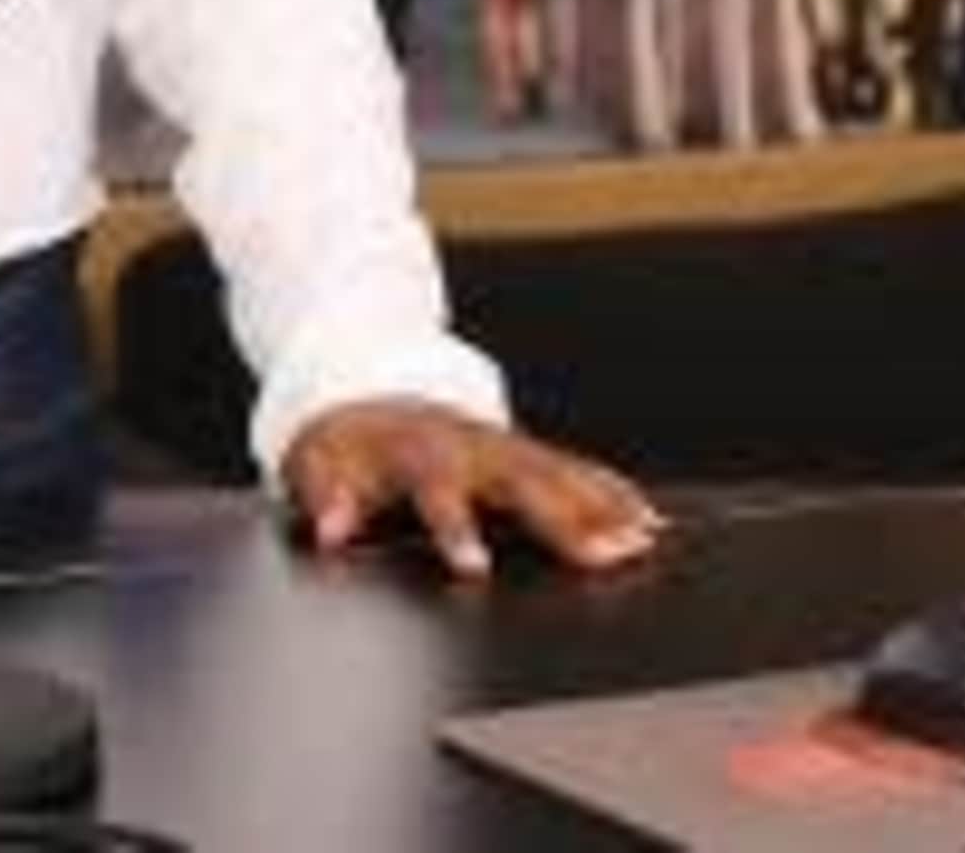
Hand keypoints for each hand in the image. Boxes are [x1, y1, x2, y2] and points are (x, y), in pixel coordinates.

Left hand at [280, 396, 663, 579]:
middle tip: (605, 555)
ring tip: (644, 537)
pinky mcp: (524, 451)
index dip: (455, 530)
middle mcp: (471, 446)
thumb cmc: (346, 443)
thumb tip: (329, 533)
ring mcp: (503, 446)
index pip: (438, 493)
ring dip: (603, 505)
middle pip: (522, 482)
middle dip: (565, 519)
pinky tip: (647, 516)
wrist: (368, 396)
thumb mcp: (317, 464)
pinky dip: (612, 491)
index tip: (474, 568)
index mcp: (419, 452)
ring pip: (560, 473)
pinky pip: (575, 468)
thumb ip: (325, 499)